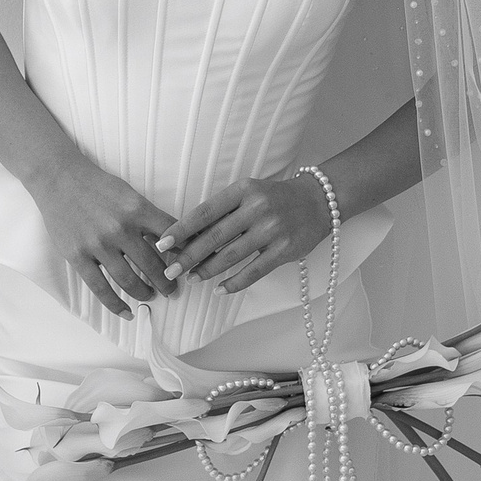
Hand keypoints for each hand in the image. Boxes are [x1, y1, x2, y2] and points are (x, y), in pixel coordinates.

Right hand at [29, 154, 179, 320]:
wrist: (59, 178)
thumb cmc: (97, 185)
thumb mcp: (130, 194)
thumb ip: (149, 217)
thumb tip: (173, 238)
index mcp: (137, 210)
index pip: (172, 236)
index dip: (185, 253)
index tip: (190, 265)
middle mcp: (120, 229)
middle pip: (154, 265)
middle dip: (168, 281)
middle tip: (174, 290)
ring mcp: (98, 245)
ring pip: (129, 280)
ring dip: (145, 293)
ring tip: (152, 296)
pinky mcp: (78, 256)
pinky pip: (100, 288)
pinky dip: (116, 304)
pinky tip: (127, 312)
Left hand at [159, 172, 333, 293]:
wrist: (319, 201)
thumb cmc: (275, 197)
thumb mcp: (248, 193)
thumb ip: (223, 211)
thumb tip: (188, 236)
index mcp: (243, 190)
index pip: (204, 212)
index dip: (181, 229)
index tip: (161, 243)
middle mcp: (257, 208)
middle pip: (214, 237)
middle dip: (188, 256)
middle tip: (170, 270)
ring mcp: (272, 230)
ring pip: (231, 256)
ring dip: (207, 271)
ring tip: (191, 279)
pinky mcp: (285, 250)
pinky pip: (254, 271)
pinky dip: (234, 283)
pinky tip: (218, 290)